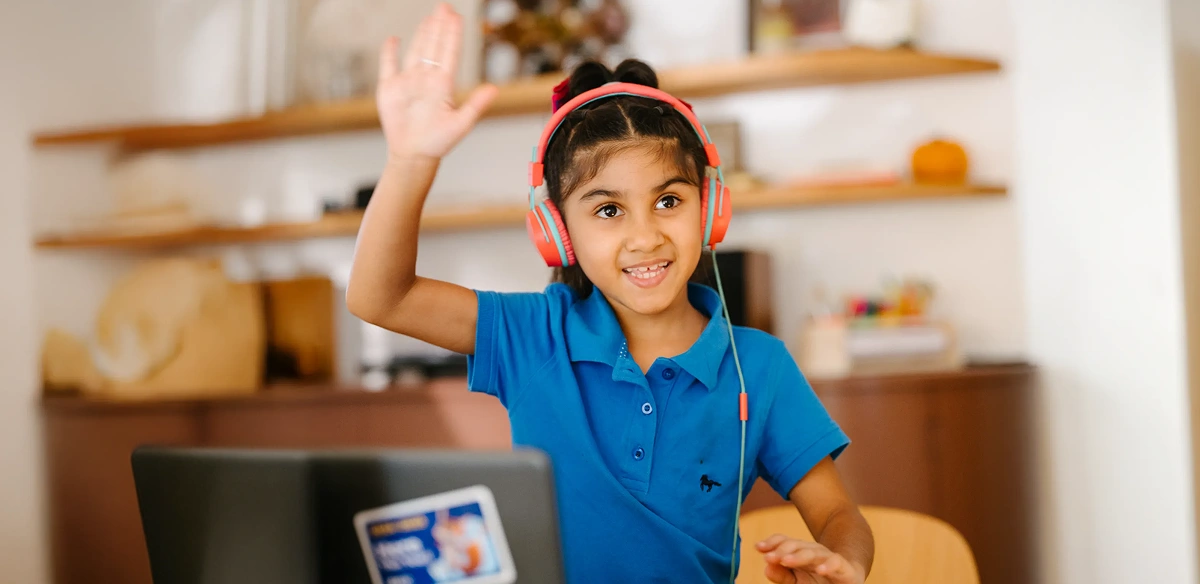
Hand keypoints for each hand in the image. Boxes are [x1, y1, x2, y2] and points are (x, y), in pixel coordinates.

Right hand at [376, 2, 498, 160]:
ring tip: (430, 18)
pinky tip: (394, 39)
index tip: (456, 16)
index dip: (452, 34)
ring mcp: (408, 81)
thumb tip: (495, 88)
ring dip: (422, 34)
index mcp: (443, 85)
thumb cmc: (438, 142)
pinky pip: (388, 64)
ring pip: (416, 51)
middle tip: (444, 7)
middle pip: (433, 46)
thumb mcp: (461, 124)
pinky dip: (389, 51)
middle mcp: (426, 79)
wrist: (413, 155)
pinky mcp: (389, 88)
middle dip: (439, 26)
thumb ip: (476, 104)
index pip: (449, 53)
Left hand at [756, 535, 865, 583]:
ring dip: (799, 556)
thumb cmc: (819, 581)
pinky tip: (821, 570)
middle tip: (769, 557)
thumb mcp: (798, 580)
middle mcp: (814, 552)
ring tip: (786, 561)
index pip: (785, 542)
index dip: (772, 542)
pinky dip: (829, 566)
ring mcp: (829, 558)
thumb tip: (766, 567)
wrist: (850, 579)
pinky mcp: (845, 569)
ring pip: (814, 553)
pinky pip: (837, 563)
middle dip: (782, 550)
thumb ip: (782, 575)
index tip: (758, 547)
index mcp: (800, 552)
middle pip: (797, 546)